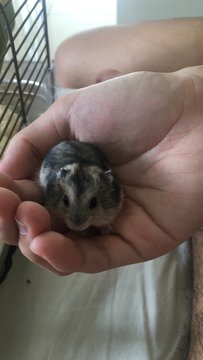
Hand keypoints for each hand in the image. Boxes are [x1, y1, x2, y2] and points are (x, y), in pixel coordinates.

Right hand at [1, 67, 202, 273]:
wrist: (192, 115)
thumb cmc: (136, 104)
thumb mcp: (72, 111)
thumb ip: (33, 141)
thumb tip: (2, 173)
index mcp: (67, 171)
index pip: (27, 193)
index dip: (6, 198)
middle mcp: (82, 200)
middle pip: (39, 225)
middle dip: (15, 222)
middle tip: (10, 208)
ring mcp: (107, 223)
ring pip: (61, 248)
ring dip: (34, 242)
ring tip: (28, 221)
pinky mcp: (133, 242)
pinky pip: (95, 258)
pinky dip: (66, 257)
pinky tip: (44, 245)